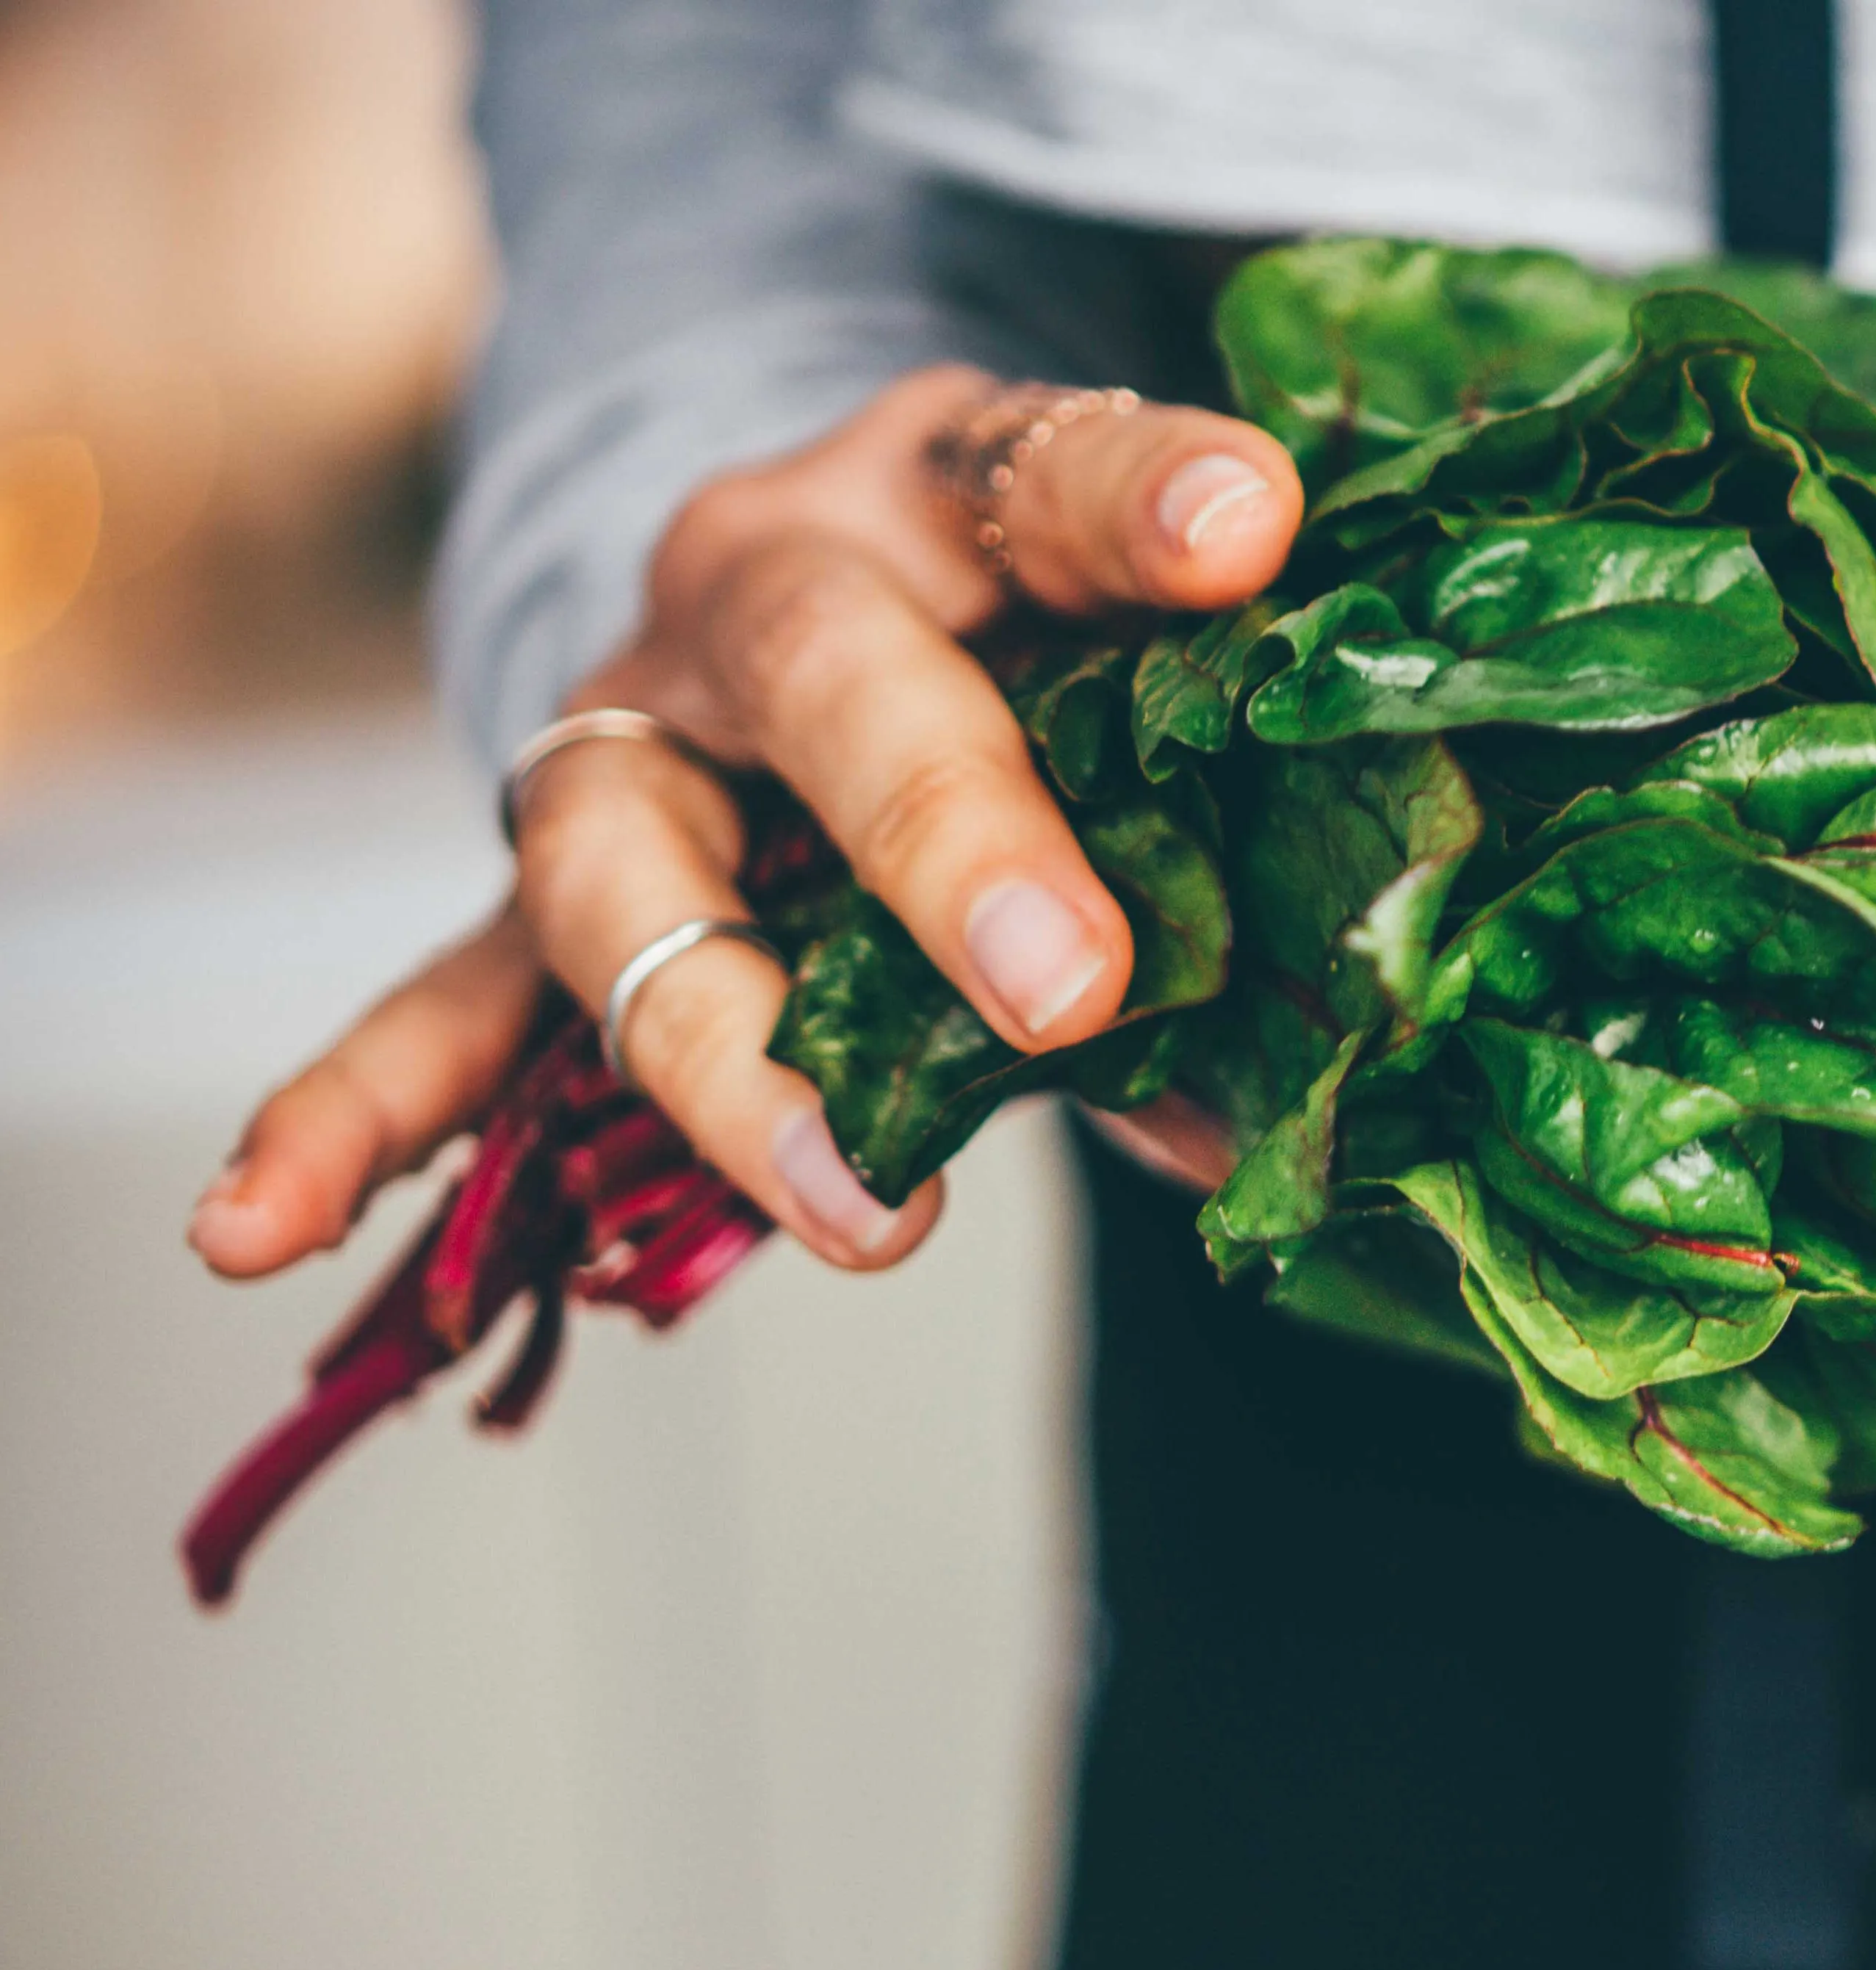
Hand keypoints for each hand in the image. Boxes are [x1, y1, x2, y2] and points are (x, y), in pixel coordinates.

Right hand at [187, 364, 1301, 1281]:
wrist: (843, 591)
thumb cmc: (1035, 645)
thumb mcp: (1144, 684)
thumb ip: (1222, 871)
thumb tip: (1255, 1126)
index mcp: (945, 493)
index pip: (1050, 472)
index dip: (1147, 501)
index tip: (1246, 530)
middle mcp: (768, 588)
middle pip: (835, 685)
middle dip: (948, 837)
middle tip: (1068, 986)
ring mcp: (637, 735)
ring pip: (630, 874)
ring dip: (730, 1043)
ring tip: (860, 1197)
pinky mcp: (554, 879)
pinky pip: (440, 1006)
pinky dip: (354, 1118)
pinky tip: (259, 1230)